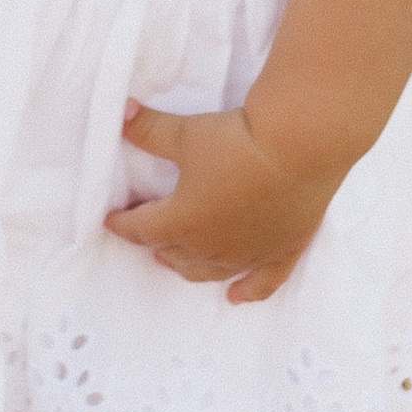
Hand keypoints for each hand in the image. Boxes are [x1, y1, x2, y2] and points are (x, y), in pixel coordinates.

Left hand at [102, 101, 344, 306]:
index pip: (141, 229)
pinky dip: (246, 292)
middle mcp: (211, 248)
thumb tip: (121, 113)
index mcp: (181, 222)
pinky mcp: (281, 253)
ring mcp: (248, 255)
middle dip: (156, 244)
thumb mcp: (185, 134)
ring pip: (209, 272)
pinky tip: (235, 298)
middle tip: (148, 233)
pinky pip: (260, 284)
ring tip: (175, 261)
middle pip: (173, 253)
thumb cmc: (237, 142)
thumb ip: (149, 129)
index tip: (111, 220)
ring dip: (188, 268)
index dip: (123, 224)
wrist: (300, 148)